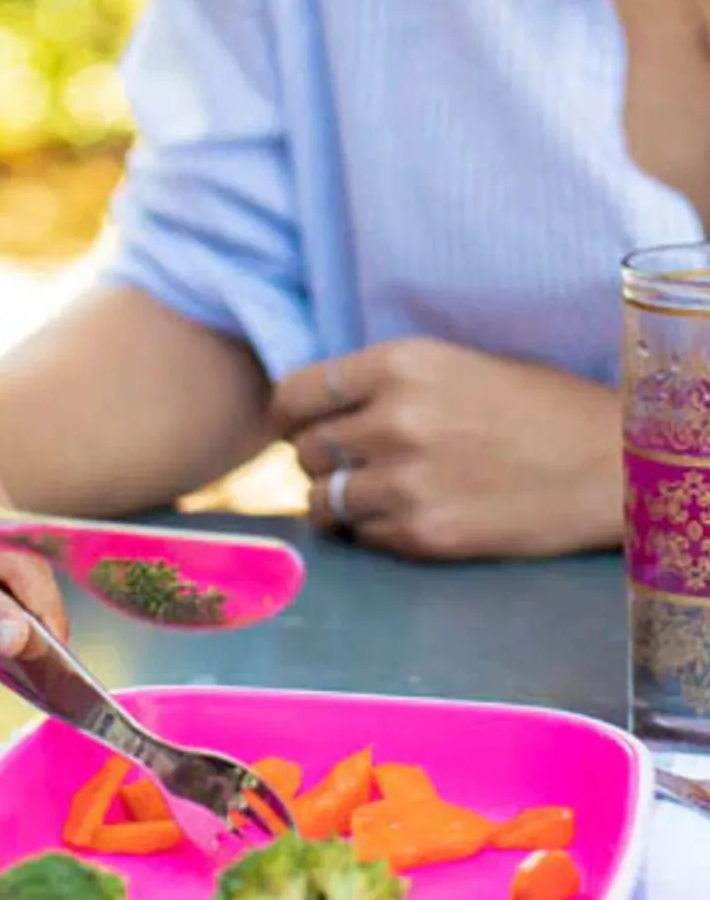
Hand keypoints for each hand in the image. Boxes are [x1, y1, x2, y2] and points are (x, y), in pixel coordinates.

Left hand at [271, 338, 621, 559]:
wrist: (608, 463)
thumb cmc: (530, 406)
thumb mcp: (448, 364)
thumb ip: (378, 382)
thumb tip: (310, 408)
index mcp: (399, 365)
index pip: (296, 393)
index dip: (290, 414)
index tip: (298, 426)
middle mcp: (394, 420)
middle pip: (306, 448)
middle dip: (317, 457)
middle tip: (344, 463)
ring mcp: (407, 482)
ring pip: (324, 498)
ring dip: (337, 499)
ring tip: (366, 495)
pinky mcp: (426, 534)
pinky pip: (363, 536)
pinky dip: (371, 531)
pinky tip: (403, 518)